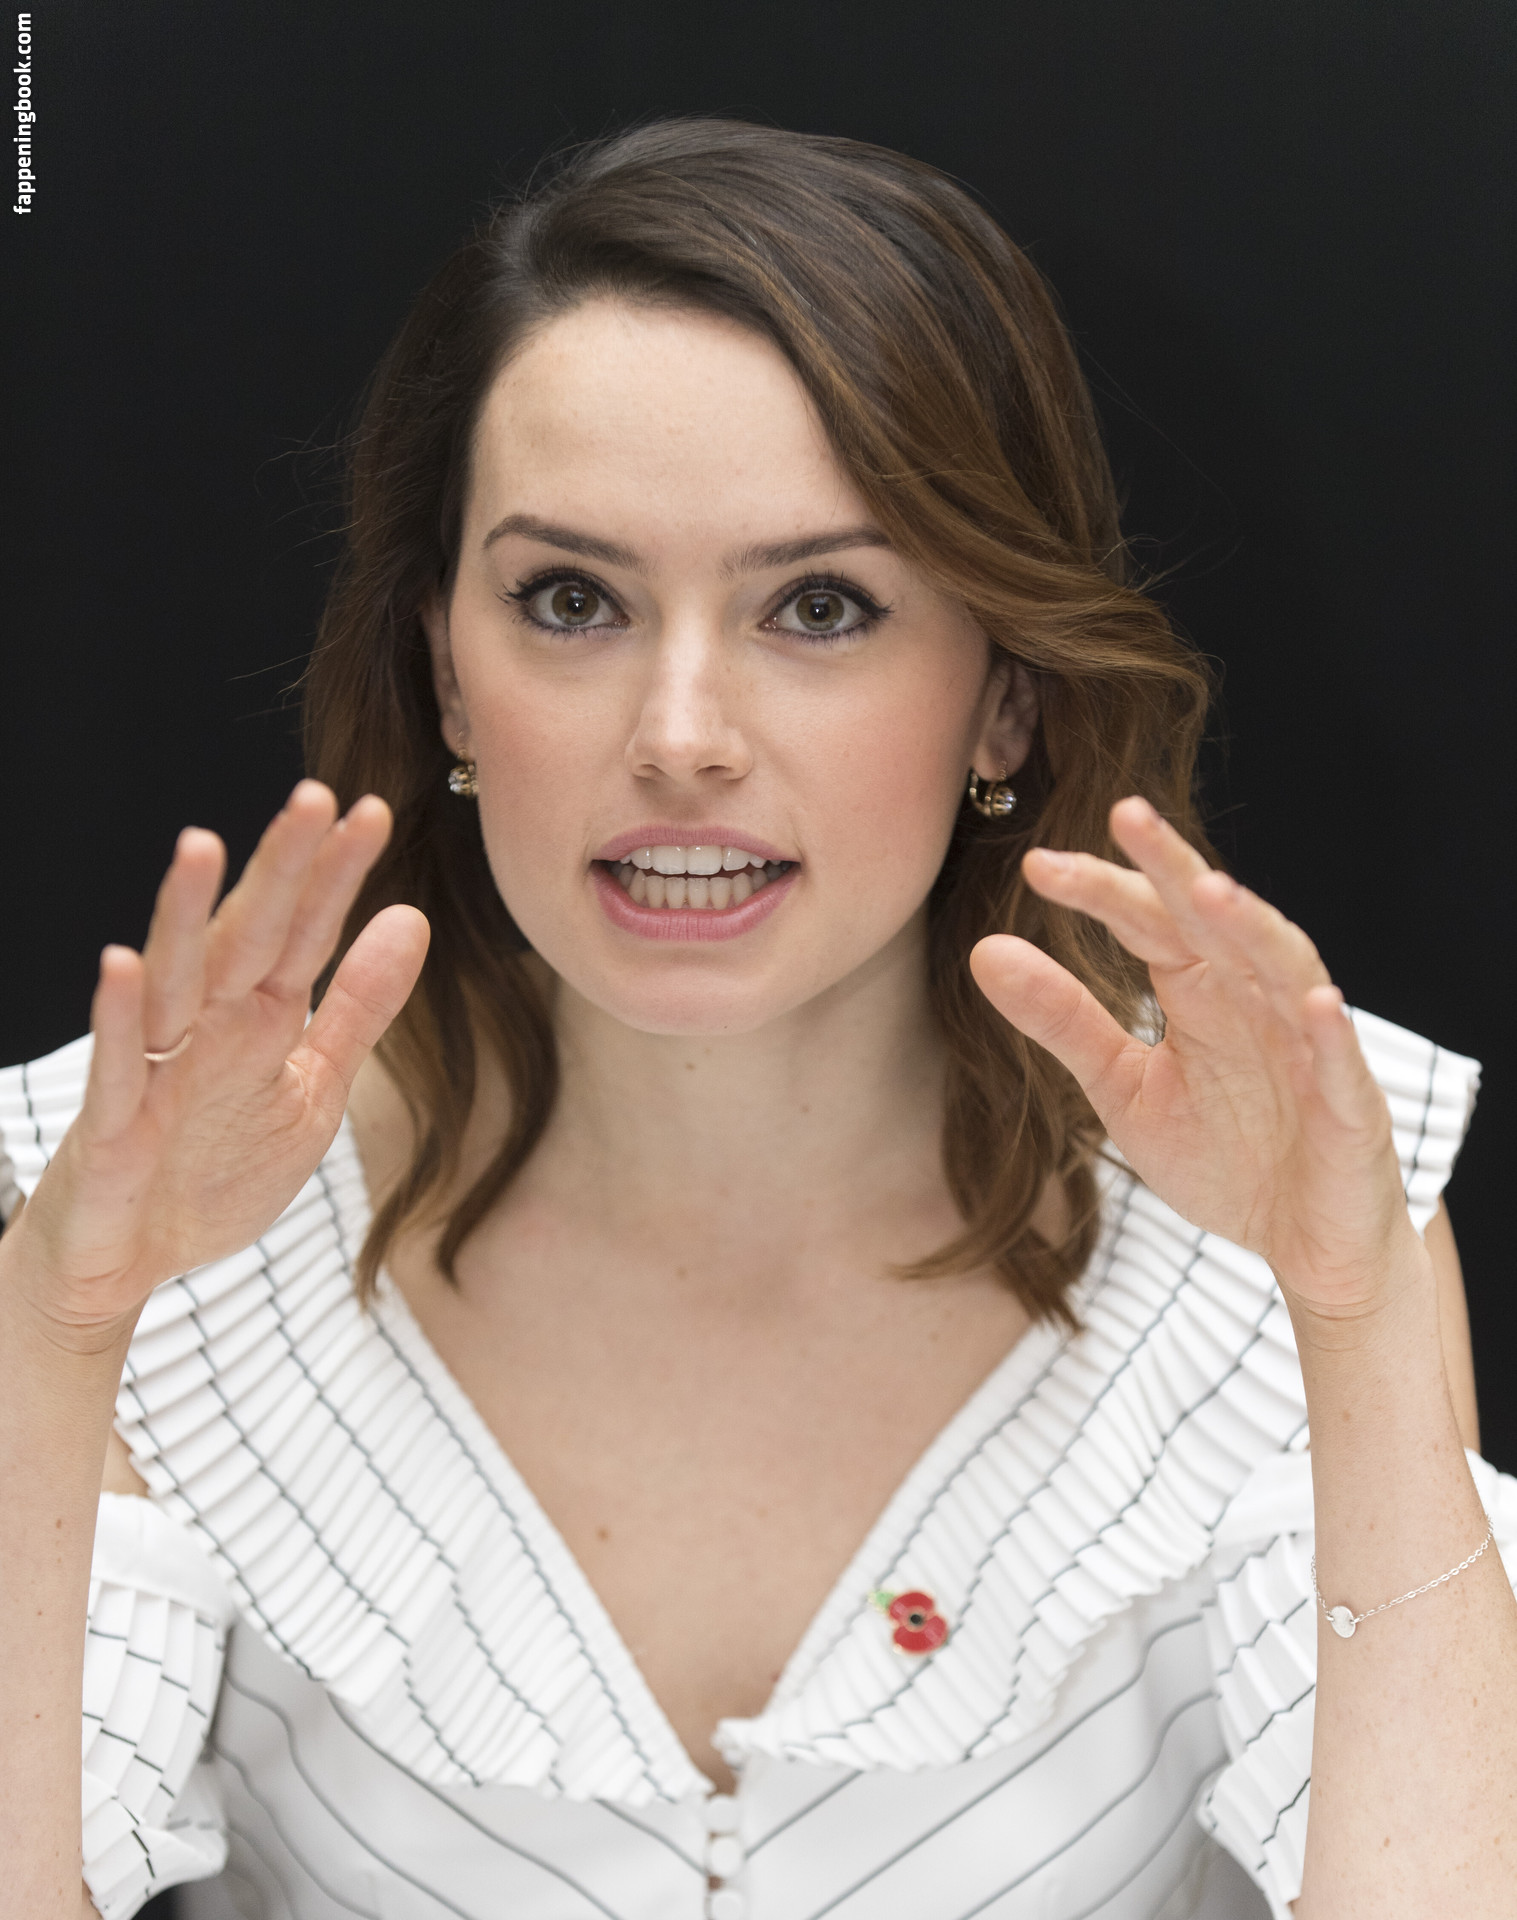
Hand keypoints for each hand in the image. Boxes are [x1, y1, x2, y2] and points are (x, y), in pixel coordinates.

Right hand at [4, 781, 428, 1339]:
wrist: (133, 1260)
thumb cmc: (215, 1168)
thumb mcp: (313, 1088)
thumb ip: (360, 1008)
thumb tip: (412, 917)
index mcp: (260, 1018)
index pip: (305, 934)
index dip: (337, 877)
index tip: (373, 813)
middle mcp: (207, 1028)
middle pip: (246, 937)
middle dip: (279, 871)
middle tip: (313, 797)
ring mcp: (155, 1070)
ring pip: (172, 981)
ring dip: (186, 916)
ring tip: (204, 845)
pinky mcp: (113, 1125)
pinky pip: (116, 1064)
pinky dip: (118, 1017)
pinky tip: (124, 964)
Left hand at [969, 797, 1421, 1322]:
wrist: (1304, 1246)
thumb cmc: (1224, 1156)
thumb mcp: (1125, 1089)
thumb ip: (1065, 1021)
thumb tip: (984, 951)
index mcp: (1202, 990)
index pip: (1148, 920)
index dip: (1101, 890)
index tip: (1038, 866)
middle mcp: (1256, 1000)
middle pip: (1215, 920)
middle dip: (1174, 869)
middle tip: (1126, 813)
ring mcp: (1308, 1047)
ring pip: (1284, 969)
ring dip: (1250, 928)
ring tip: (1207, 891)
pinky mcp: (1350, 1106)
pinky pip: (1340, 1060)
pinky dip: (1327, 1029)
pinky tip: (1308, 1000)